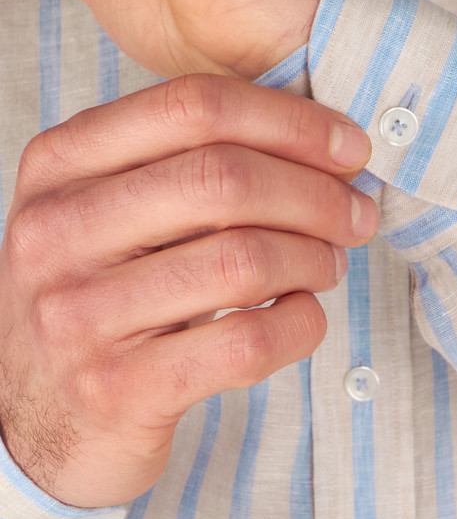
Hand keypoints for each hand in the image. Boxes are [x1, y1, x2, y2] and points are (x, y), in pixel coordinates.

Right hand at [0, 74, 375, 507]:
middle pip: (223, 177)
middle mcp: (57, 230)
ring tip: (330, 263)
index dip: (290, 121)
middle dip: (316, 192)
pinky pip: (245, 342)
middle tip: (357, 212)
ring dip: (313, 257)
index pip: (192, 105)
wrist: (38, 413)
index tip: (347, 147)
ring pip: (242, 259)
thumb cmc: (100, 288)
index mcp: (61, 162)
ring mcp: (78, 314)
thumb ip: (189, 160)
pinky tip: (304, 315)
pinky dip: (300, 324)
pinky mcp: (115, 389)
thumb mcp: (113, 207)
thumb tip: (325, 144)